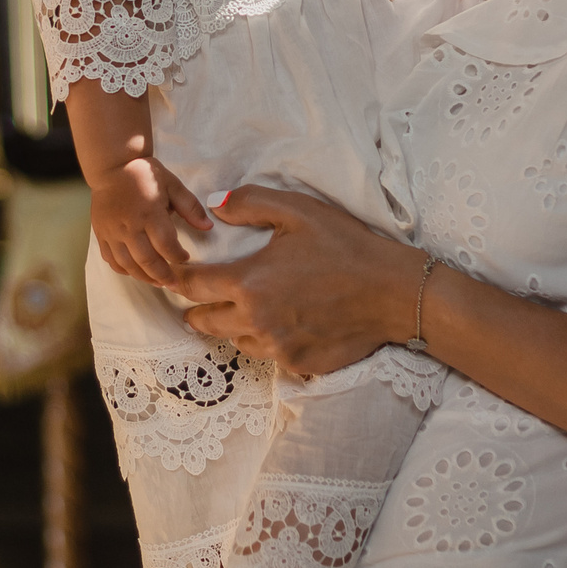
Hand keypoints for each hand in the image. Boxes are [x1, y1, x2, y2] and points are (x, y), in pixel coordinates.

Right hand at [89, 157, 211, 285]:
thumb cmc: (145, 174)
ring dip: (144, 277)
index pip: (166, 245)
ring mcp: (112, 232)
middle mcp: (129, 226)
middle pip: (147, 261)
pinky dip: (124, 270)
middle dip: (163, 276)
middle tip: (174, 284)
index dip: (178, 257)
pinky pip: (111, 260)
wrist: (112, 166)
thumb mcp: (172, 185)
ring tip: (157, 282)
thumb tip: (208, 227)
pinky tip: (135, 272)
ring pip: (128, 265)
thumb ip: (190, 207)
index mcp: (149, 213)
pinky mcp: (101, 234)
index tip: (186, 258)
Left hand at [172, 185, 417, 374]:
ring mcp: (276, 347)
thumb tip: (215, 205)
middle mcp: (255, 321)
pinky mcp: (298, 364)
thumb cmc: (347, 246)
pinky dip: (266, 342)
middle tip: (195, 302)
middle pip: (204, 322)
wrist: (393, 293)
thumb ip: (251, 203)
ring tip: (239, 313)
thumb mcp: (299, 211)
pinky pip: (268, 356)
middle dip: (196, 310)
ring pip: (234, 341)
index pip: (193, 285)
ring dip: (232, 327)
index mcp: (249, 282)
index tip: (173, 276)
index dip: (178, 279)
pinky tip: (279, 326)